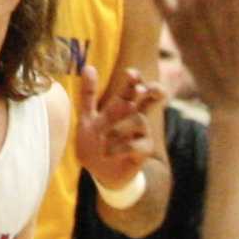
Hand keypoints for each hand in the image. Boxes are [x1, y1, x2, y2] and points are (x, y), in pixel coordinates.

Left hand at [74, 62, 161, 192]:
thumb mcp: (87, 117)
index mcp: (124, 105)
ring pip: (138, 120)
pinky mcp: (144, 150)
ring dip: (119, 127)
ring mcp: (143, 132)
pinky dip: (119, 147)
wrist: (100, 172)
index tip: (131, 73)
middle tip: (142, 89)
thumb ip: (88, 94)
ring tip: (102, 137)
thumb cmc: (95, 141)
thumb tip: (88, 67)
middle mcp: (137, 115)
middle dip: (151, 90)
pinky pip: (135, 144)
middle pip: (150, 98)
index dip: (136, 79)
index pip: (134, 86)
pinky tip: (106, 153)